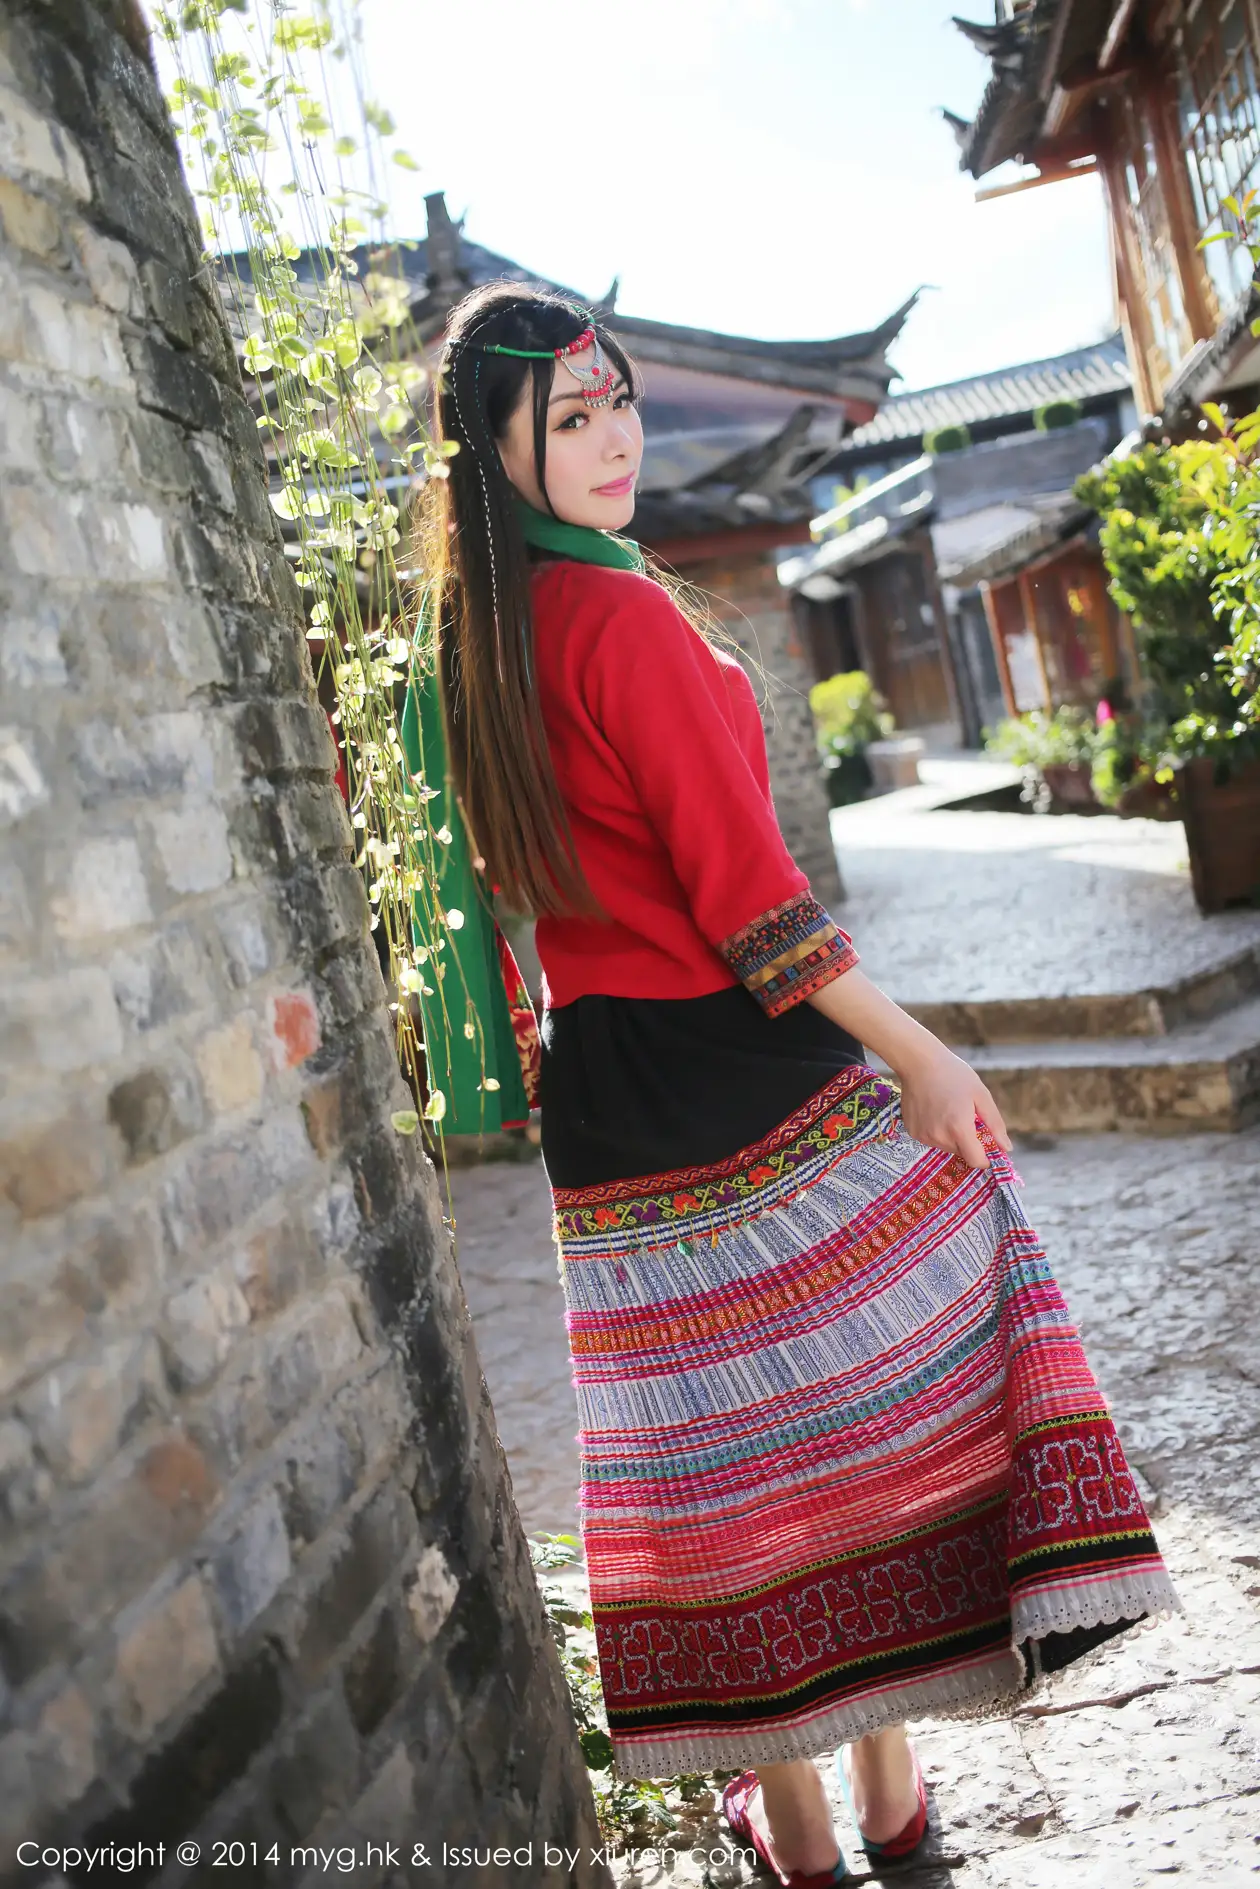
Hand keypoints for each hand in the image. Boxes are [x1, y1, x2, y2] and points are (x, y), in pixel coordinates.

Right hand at [896, 1044, 1011, 1169]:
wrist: (919, 1062)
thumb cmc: (954, 1075)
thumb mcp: (981, 1095)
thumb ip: (995, 1124)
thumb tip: (1007, 1148)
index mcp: (959, 1128)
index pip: (976, 1161)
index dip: (986, 1158)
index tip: (988, 1148)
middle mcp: (940, 1137)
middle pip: (962, 1153)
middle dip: (969, 1142)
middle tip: (966, 1118)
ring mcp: (923, 1136)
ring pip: (946, 1147)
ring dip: (952, 1136)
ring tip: (949, 1111)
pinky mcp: (912, 1132)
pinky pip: (931, 1140)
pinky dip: (937, 1131)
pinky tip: (934, 1111)